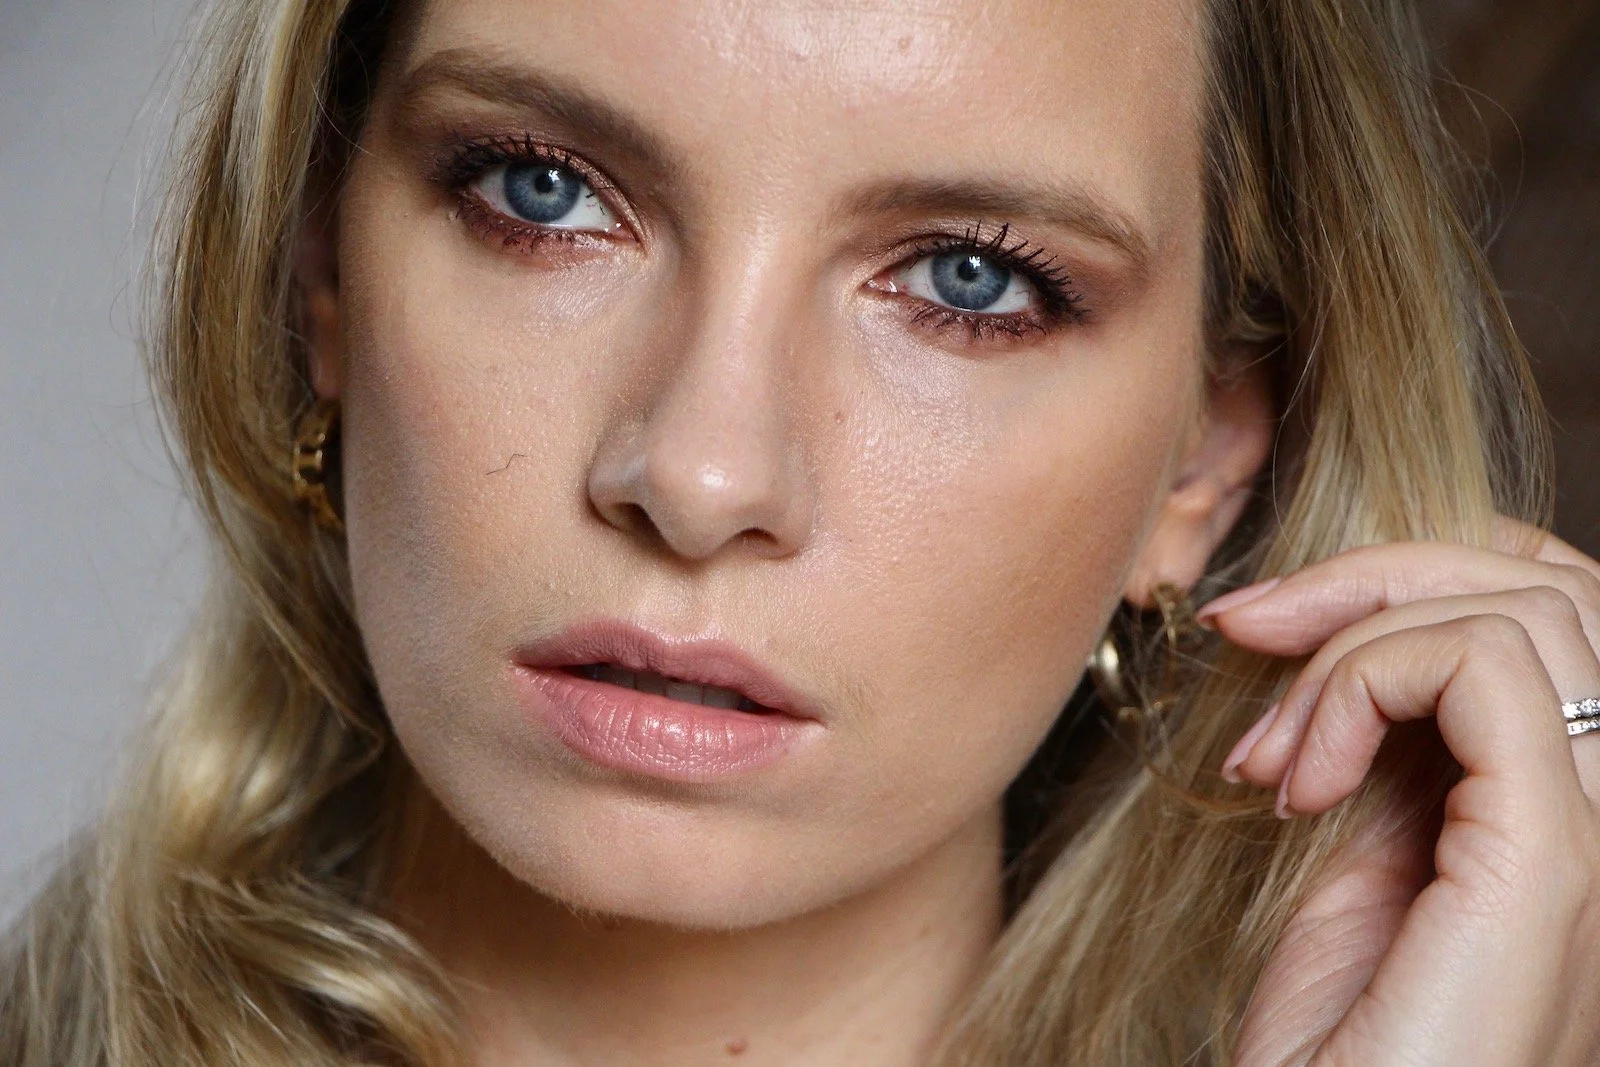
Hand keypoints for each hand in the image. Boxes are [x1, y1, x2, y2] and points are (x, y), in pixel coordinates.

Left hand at [1200, 521, 1599, 1065]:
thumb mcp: (1361, 865)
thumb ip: (1393, 758)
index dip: (1411, 577)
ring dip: (1356, 638)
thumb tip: (1350, 648)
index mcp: (1572, 817)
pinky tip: (1294, 782)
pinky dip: (1362, 683)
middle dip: (1373, 575)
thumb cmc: (1335, 1049)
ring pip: (1526, 611)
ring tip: (1269, 751)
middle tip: (1246, 630)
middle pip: (1550, 588)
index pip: (1556, 613)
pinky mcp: (1556, 865)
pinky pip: (1487, 671)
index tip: (1267, 632)